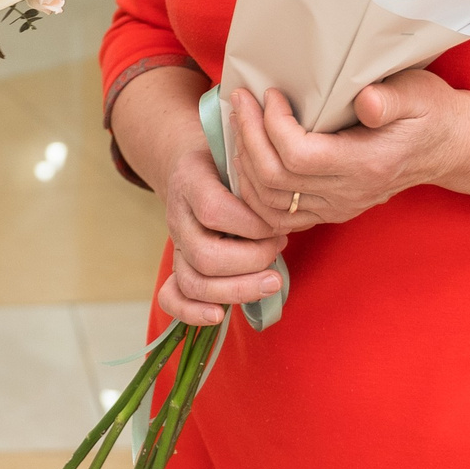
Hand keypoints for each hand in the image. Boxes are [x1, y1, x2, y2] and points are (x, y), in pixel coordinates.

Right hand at [153, 142, 285, 328]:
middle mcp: (177, 215)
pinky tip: (220, 315)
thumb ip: (260, 174)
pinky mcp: (177, 266)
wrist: (197, 169)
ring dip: (237, 289)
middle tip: (280, 248)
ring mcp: (175, 245)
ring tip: (273, 281)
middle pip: (205, 255)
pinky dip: (192, 312)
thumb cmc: (230, 162)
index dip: (251, 225)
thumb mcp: (242, 153)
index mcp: (191, 180)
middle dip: (251, 260)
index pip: (214, 210)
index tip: (280, 225)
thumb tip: (297, 203)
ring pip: (192, 281)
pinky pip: (171, 297)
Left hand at [226, 75, 469, 233]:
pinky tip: (248, 158)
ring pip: (270, 204)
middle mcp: (349, 193)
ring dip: (245, 164)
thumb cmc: (431, 112)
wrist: (449, 147)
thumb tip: (366, 102)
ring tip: (240, 124)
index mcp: (366, 163)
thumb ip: (392, 99)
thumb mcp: (418, 94)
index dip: (272, 126)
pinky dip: (254, 191)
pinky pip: (279, 216)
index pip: (299, 156)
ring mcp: (338, 206)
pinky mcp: (331, 210)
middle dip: (248, 138)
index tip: (268, 92)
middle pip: (276, 181)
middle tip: (241, 101)